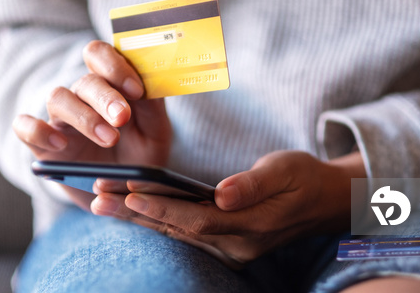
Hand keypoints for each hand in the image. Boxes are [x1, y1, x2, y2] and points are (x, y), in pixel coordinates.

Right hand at [12, 40, 171, 208]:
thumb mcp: (155, 132)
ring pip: (57, 98)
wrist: (124, 193)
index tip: (137, 89)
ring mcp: (60, 119)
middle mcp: (82, 97)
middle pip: (84, 80)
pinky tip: (60, 144)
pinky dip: (38, 130)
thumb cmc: (141, 156)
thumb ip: (153, 107)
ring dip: (84, 117)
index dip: (116, 65)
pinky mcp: (41, 145)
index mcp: (110, 85)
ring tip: (109, 139)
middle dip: (105, 97)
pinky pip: (24, 126)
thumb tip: (147, 85)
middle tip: (122, 117)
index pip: (100, 55)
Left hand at [91, 150, 365, 266]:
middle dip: (135, 214)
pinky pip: (184, 233)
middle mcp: (237, 245)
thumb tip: (222, 193)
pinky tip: (131, 211)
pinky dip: (157, 221)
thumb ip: (253, 183)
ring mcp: (231, 249)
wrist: (324, 201)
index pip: (197, 218)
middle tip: (96, 199)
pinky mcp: (226, 244)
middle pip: (178, 229)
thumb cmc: (304, 177)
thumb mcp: (286, 170)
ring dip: (139, 218)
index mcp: (252, 226)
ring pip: (176, 233)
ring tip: (101, 203)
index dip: (162, 207)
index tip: (127, 193)